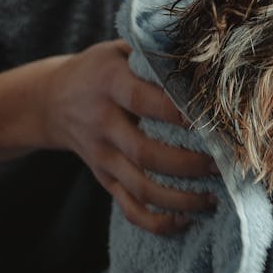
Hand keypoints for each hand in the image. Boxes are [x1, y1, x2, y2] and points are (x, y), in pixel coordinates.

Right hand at [42, 41, 216, 233]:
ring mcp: (102, 156)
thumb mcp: (118, 50)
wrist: (50, 101)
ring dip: (180, 199)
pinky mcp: (103, 179)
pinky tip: (185, 221)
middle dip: (188, 164)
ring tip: (213, 198)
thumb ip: (153, 54)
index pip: (142, 100)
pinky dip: (157, 222)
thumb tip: (203, 58)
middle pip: (144, 152)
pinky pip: (129, 208)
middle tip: (222, 165)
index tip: (211, 121)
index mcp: (108, 84)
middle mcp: (102, 123)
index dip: (175, 112)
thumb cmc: (100, 70)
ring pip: (141, 188)